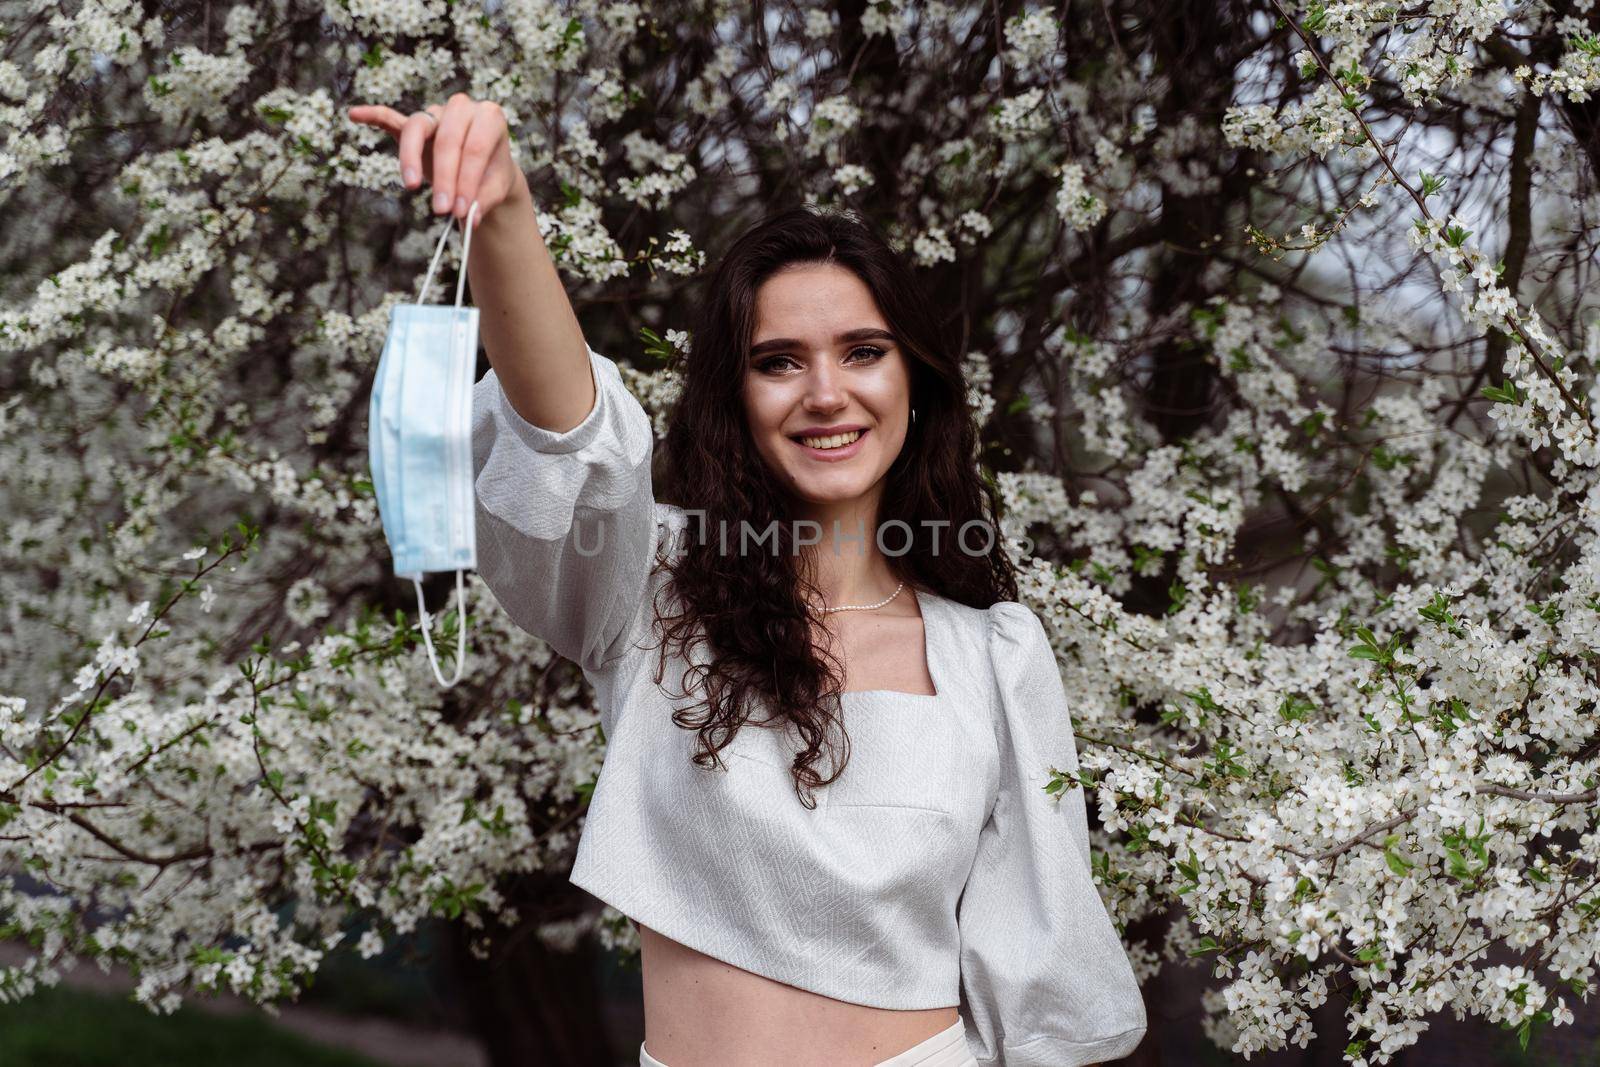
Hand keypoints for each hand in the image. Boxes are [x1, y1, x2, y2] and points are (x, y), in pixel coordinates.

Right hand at [347, 93, 521, 228]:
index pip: (475, 148)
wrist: (488, 169)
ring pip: (417, 127)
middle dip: (444, 176)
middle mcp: (462, 108)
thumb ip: (484, 200)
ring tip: (411, 186)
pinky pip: (391, 117)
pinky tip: (355, 115)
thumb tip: (470, 218)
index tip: (460, 212)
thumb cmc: (492, 176)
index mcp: (490, 118)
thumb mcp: (497, 189)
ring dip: (411, 157)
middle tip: (441, 210)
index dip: (467, 181)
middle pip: (447, 138)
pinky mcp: (416, 125)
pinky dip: (374, 116)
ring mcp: (435, 114)